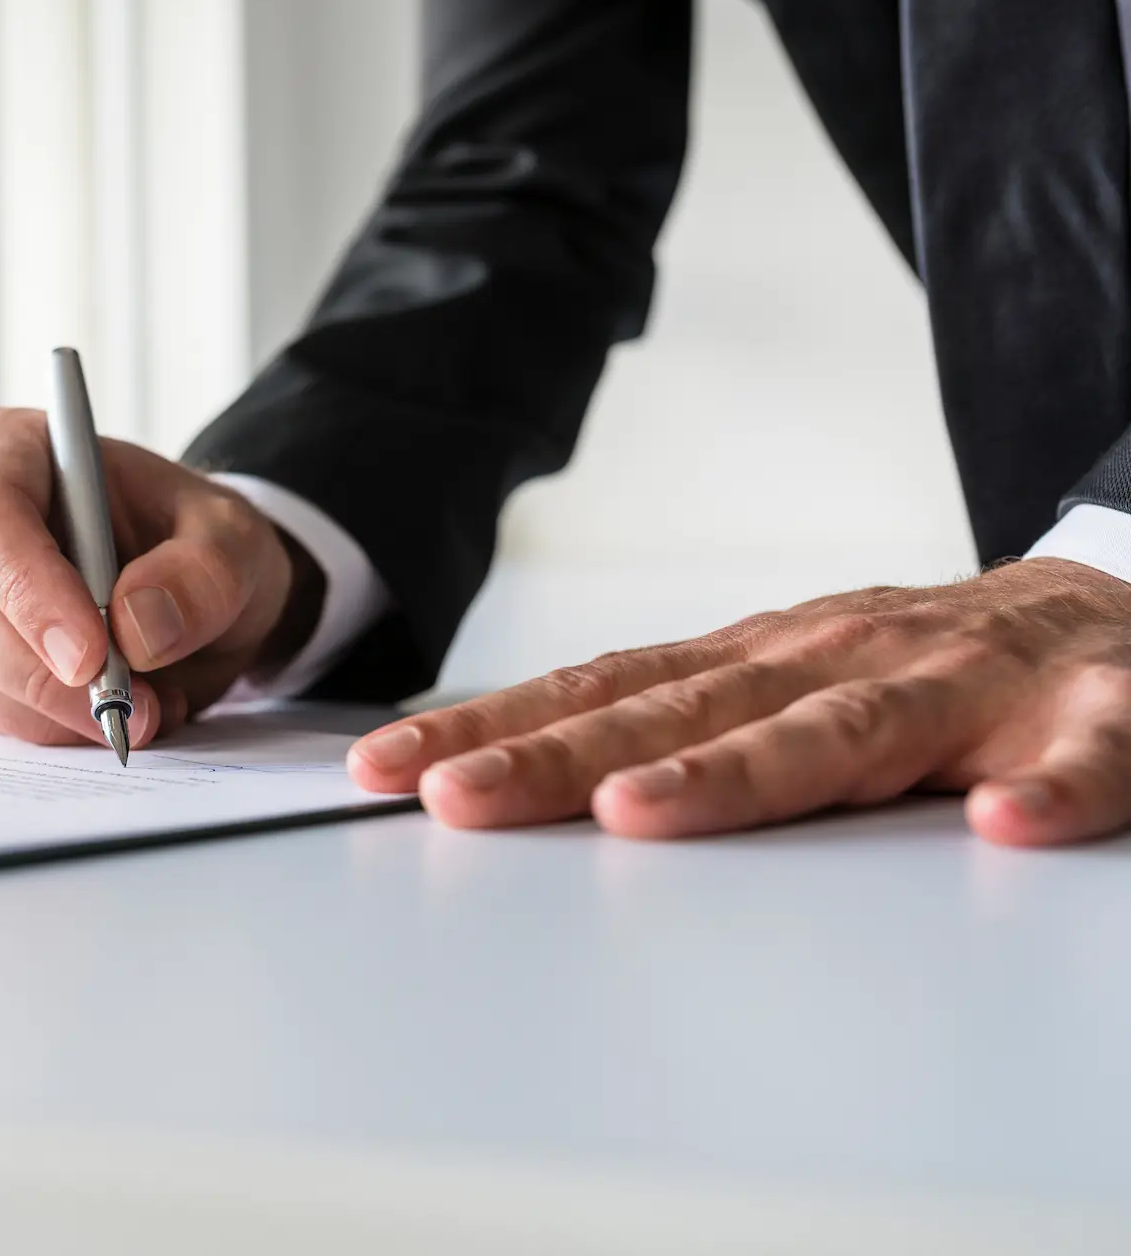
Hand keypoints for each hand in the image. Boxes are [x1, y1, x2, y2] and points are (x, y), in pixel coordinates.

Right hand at [0, 408, 317, 748]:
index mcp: (12, 449)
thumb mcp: (234, 543)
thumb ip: (202, 575)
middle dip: (48, 676)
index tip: (89, 655)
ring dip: (55, 712)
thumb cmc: (196, 543)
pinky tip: (109, 711)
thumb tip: (136, 623)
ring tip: (148, 706)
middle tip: (139, 709)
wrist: (188, 589)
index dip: (27, 588)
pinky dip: (51, 729)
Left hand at [348, 559, 1130, 845]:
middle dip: (560, 758)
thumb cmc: (928, 670)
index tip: (385, 771)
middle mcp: (837, 656)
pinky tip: (1010, 826)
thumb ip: (682, 730)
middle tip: (460, 798)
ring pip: (846, 729)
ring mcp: (963, 681)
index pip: (599, 695)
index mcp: (758, 660)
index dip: (491, 731)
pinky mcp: (1097, 713)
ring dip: (742, 771)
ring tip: (650, 812)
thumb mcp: (786, 692)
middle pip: (682, 713)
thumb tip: (525, 780)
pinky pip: (1083, 753)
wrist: (1119, 615)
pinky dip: (1050, 784)